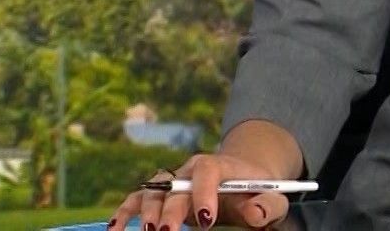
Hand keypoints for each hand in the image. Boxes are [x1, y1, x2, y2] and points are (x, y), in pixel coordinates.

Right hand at [107, 153, 292, 228]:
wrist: (244, 181)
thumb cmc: (258, 191)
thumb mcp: (272, 198)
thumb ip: (267, 205)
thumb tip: (254, 214)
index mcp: (219, 165)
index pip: (207, 171)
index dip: (203, 193)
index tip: (206, 220)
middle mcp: (190, 170)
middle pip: (175, 185)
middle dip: (171, 210)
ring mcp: (172, 182)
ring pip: (152, 191)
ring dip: (146, 211)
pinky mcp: (161, 197)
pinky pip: (137, 200)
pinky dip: (125, 212)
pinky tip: (116, 228)